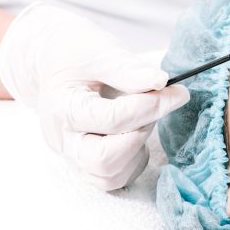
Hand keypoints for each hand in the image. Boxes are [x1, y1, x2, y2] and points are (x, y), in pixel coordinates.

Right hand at [0, 3, 189, 190]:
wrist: (52, 60)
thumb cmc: (75, 52)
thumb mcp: (100, 50)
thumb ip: (128, 69)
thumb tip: (161, 82)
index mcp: (63, 108)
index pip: (113, 119)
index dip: (152, 106)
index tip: (178, 92)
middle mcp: (62, 139)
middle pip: (105, 161)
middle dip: (140, 134)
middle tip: (154, 108)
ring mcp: (71, 155)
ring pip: (110, 177)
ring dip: (137, 150)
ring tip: (142, 118)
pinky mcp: (83, 163)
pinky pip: (112, 178)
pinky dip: (132, 160)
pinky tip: (135, 132)